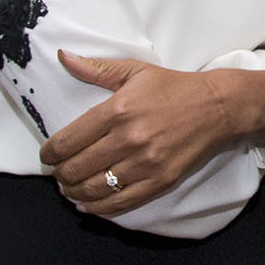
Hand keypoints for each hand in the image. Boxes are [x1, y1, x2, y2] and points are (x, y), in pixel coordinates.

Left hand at [40, 51, 264, 213]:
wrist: (218, 107)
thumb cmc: (174, 87)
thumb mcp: (135, 71)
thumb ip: (96, 69)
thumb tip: (63, 56)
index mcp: (118, 111)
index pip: (68, 141)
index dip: (49, 154)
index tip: (46, 157)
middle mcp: (129, 139)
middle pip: (77, 168)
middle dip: (60, 175)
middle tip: (58, 173)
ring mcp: (145, 163)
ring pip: (95, 188)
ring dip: (74, 192)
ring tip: (70, 189)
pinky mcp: (160, 180)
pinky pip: (121, 202)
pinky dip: (98, 208)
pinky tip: (88, 205)